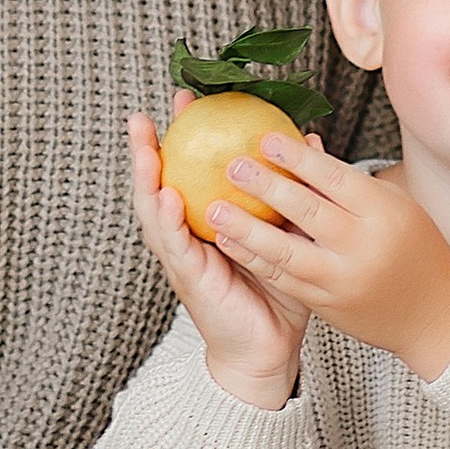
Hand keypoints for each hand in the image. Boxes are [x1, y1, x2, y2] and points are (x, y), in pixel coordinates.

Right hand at [128, 112, 306, 410]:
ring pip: (155, 213)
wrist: (270, 350)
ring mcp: (183, 260)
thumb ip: (286, 191)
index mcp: (206, 224)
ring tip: (143, 148)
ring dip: (146, 180)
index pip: (187, 172)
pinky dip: (168, 221)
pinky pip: (176, 247)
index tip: (184, 98)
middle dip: (147, 150)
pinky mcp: (190, 281)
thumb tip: (307, 139)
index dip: (183, 137)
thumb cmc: (277, 292)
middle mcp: (187, 238)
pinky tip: (168, 198)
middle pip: (158, 186)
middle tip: (143, 115)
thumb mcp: (285, 232)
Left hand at [209, 129, 449, 380]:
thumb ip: (350, 184)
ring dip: (246, 228)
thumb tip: (305, 149)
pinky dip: (254, 259)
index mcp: (384, 212)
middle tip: (232, 164)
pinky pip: (284, 279)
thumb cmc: (415, 249)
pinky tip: (229, 243)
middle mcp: (363, 245)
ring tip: (214, 208)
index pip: (334, 178)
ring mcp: (343, 279)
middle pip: (307, 210)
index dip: (297, 157)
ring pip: (287, 250)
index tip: (265, 137)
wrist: (433, 315)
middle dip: (265, 186)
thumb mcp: (395, 206)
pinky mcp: (328, 305)